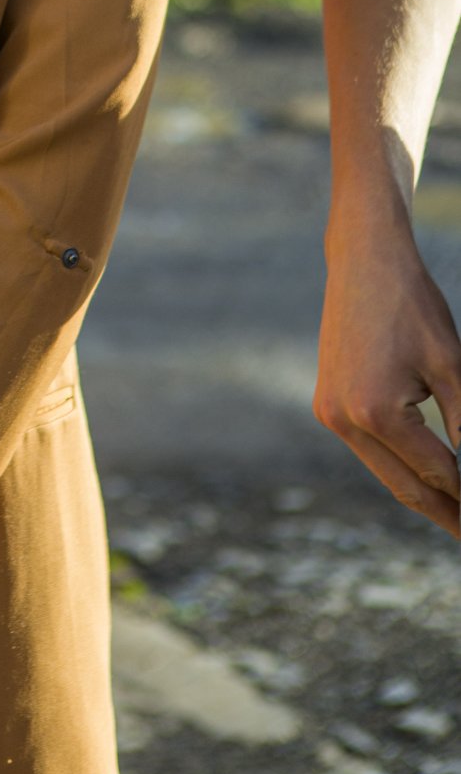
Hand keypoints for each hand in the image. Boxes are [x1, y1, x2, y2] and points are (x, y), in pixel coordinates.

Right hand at [316, 205, 460, 536]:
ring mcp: (329, 412)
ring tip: (456, 511)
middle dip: (445, 513)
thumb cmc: (412, 305)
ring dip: (421, 491)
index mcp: (375, 412)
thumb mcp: (452, 366)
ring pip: (384, 471)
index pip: (437, 474)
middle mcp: (343, 419)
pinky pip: (368, 449)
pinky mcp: (326, 402)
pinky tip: (424, 472)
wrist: (363, 260)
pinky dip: (398, 463)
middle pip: (404, 486)